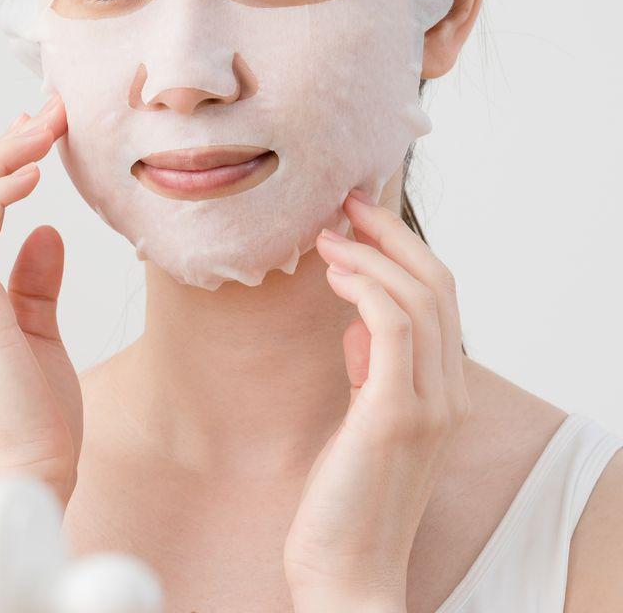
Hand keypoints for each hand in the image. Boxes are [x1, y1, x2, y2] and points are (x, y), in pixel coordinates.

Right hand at [0, 94, 82, 507]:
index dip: (8, 159)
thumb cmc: (36, 413)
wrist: (31, 470)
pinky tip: (34, 173)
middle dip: (8, 142)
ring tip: (45, 124)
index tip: (43, 127)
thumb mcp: (43, 332)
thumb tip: (48, 233)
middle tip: (51, 107)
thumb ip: (37, 282)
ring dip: (4, 154)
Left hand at [283, 189, 470, 611]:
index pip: (439, 299)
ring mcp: (429, 404)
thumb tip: (358, 322)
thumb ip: (372, 372)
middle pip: (438, 285)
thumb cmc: (345, 499)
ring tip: (325, 237)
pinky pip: (395, 327)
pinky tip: (331, 276)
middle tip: (343, 204)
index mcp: (444, 392)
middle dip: (390, 234)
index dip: (401, 249)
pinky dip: (365, 288)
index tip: (357, 219)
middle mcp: (449, 394)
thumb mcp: (363, 421)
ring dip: (370, 255)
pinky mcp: (396, 414)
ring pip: (420, 297)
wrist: (347, 570)